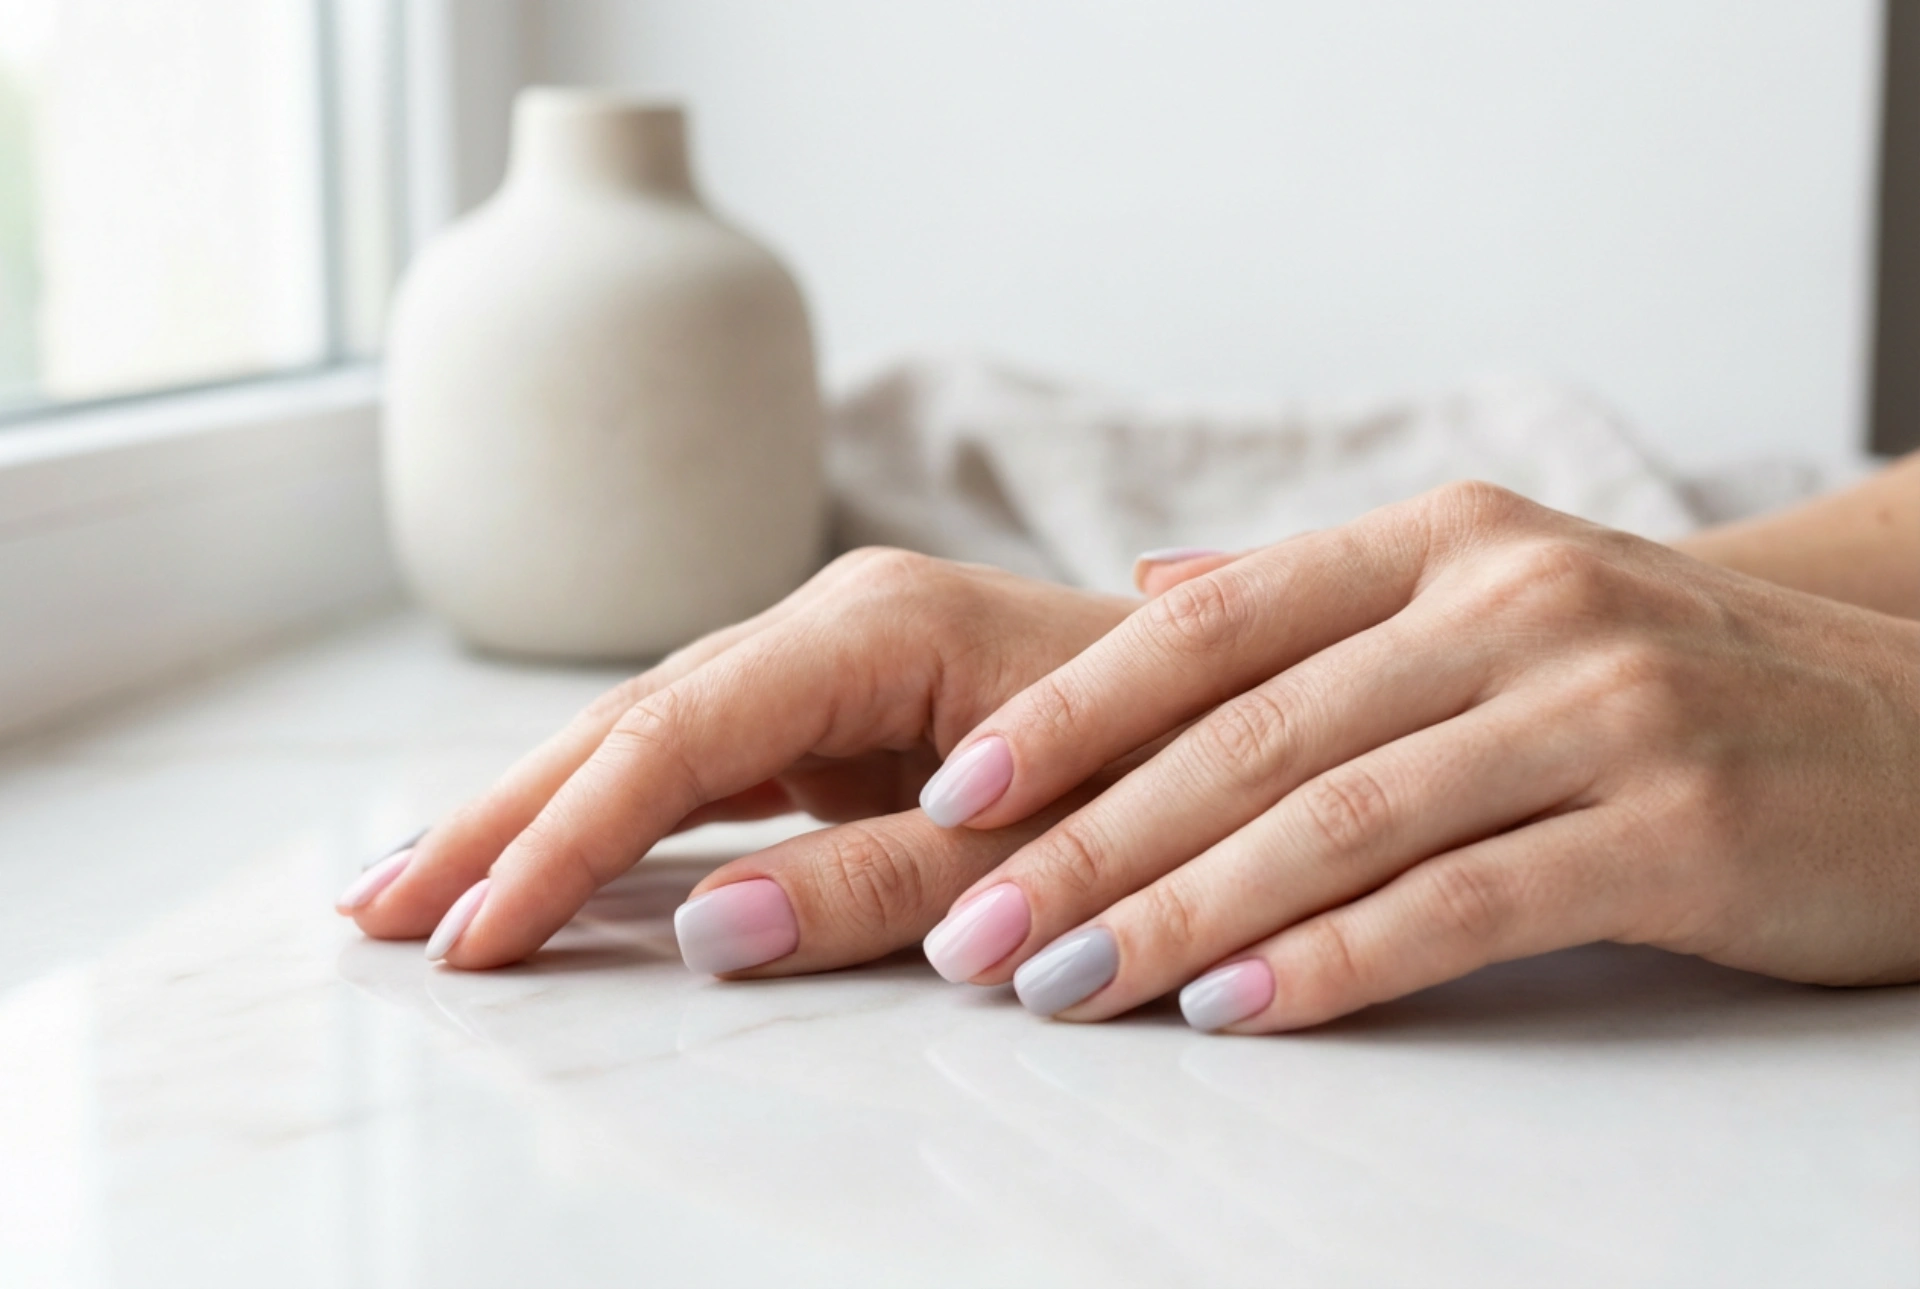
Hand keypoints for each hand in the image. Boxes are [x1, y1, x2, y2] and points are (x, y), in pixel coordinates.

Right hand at [338, 550, 1135, 970]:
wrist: (1253, 703)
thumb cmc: (1167, 760)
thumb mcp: (1028, 842)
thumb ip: (876, 887)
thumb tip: (703, 929)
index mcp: (876, 628)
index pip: (674, 736)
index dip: (564, 839)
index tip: (476, 937)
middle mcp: (837, 624)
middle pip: (631, 721)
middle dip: (502, 817)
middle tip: (380, 908)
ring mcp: (834, 662)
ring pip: (654, 736)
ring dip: (537, 813)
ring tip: (420, 888)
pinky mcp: (844, 706)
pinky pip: (707, 759)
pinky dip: (623, 816)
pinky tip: (550, 855)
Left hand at [912, 482, 1919, 1031]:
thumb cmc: (1673, 682)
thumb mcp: (1500, 598)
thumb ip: (1322, 601)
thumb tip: (1149, 592)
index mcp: (1444, 542)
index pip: (1211, 624)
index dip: (1072, 712)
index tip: (958, 794)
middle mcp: (1511, 600)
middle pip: (1250, 733)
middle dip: (1091, 841)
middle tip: (974, 931)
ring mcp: (1600, 705)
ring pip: (1337, 818)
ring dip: (1180, 914)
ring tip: (1064, 985)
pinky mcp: (1677, 825)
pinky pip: (1465, 900)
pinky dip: (1337, 960)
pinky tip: (1236, 1009)